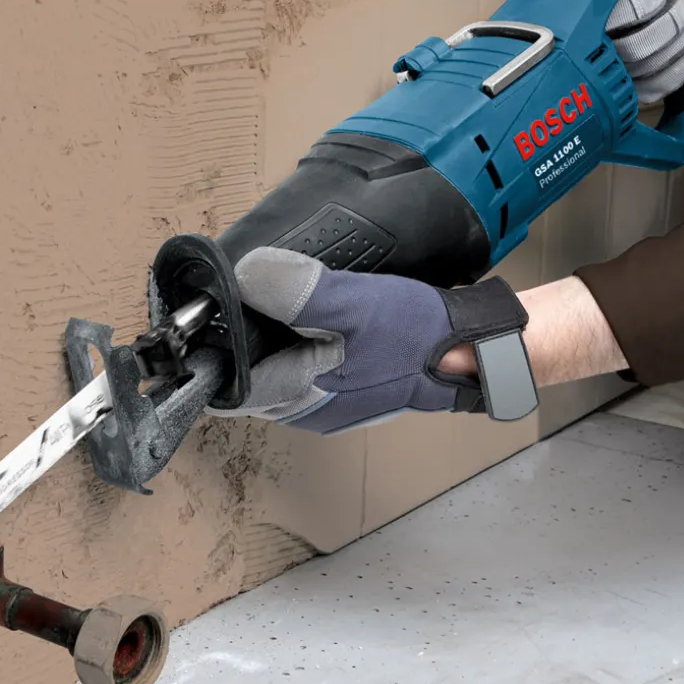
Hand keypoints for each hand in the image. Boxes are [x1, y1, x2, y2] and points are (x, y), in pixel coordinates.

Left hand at [208, 248, 528, 433]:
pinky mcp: (346, 386)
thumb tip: (247, 276)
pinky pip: (304, 363)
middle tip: (244, 293)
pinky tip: (308, 312)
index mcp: (300, 396)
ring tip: (273, 296)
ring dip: (270, 336)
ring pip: (276, 368)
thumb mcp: (351, 303)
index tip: (211, 312)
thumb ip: (294, 292)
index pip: (228, 384)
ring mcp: (328, 401)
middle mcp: (308, 408)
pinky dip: (297, 338)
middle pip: (249, 375)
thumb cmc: (417, 338)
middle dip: (242, 338)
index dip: (214, 348)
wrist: (471, 350)